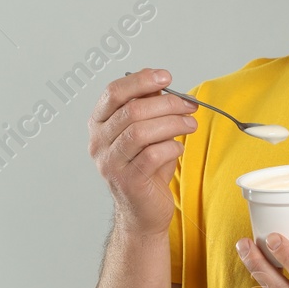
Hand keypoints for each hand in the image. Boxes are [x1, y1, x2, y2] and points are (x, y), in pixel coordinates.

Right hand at [88, 68, 198, 236]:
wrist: (142, 210)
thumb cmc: (145, 168)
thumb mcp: (146, 132)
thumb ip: (148, 108)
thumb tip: (161, 86)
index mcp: (99, 124)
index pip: (114, 92)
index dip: (141, 80)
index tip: (166, 77)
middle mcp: (98, 142)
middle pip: (132, 110)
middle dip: (167, 104)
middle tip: (189, 106)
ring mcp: (110, 163)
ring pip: (141, 131)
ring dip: (172, 124)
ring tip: (190, 125)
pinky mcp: (127, 181)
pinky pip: (152, 155)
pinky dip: (171, 147)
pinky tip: (178, 147)